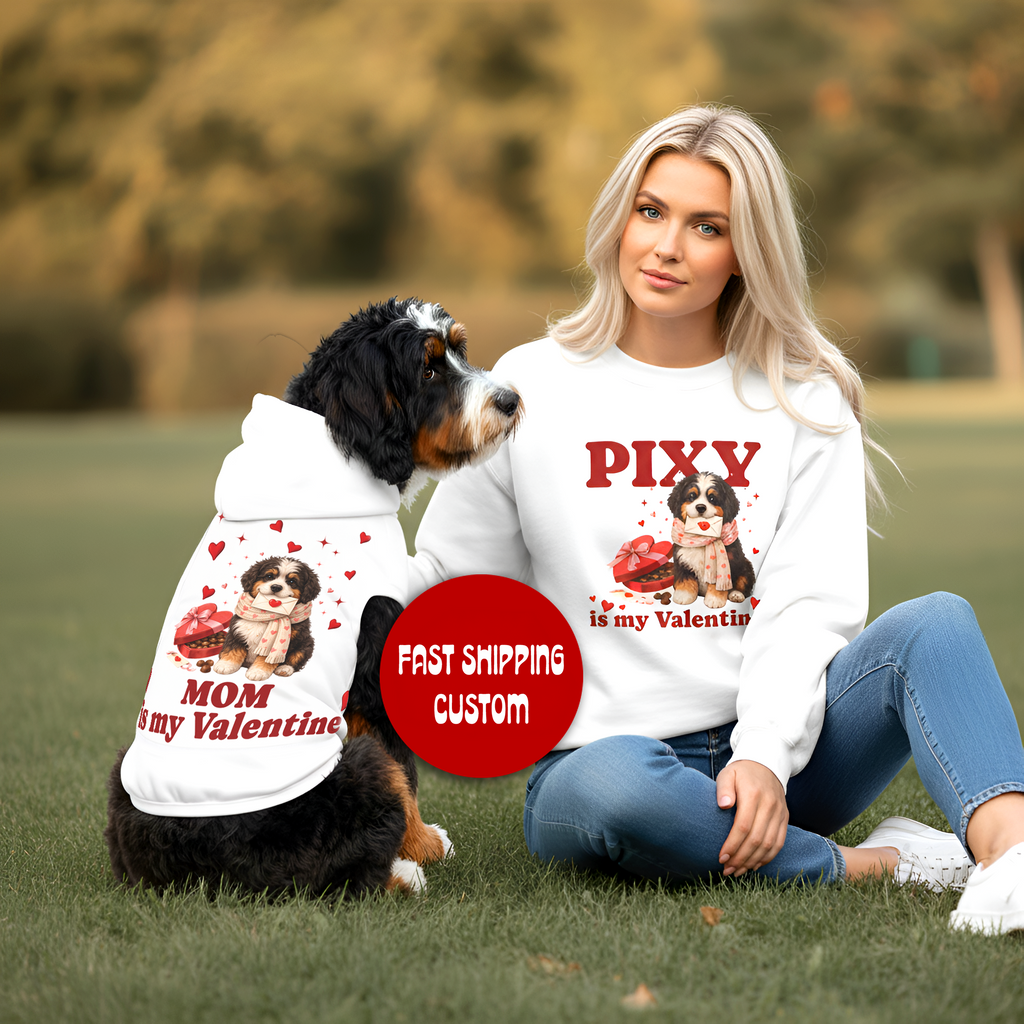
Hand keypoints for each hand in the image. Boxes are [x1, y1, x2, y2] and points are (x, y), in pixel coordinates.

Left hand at [716, 759, 788, 876]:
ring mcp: (780, 813)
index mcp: (753, 794)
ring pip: (769, 845)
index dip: (733, 845)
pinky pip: (779, 843)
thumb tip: (724, 805)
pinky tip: (753, 865)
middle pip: (757, 839)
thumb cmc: (741, 773)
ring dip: (753, 861)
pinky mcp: (785, 818)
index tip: (721, 857)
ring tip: (737, 871)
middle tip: (727, 870)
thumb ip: (724, 788)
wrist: (766, 764)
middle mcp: (770, 805)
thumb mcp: (728, 774)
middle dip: (741, 858)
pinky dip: (767, 857)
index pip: (743, 826)